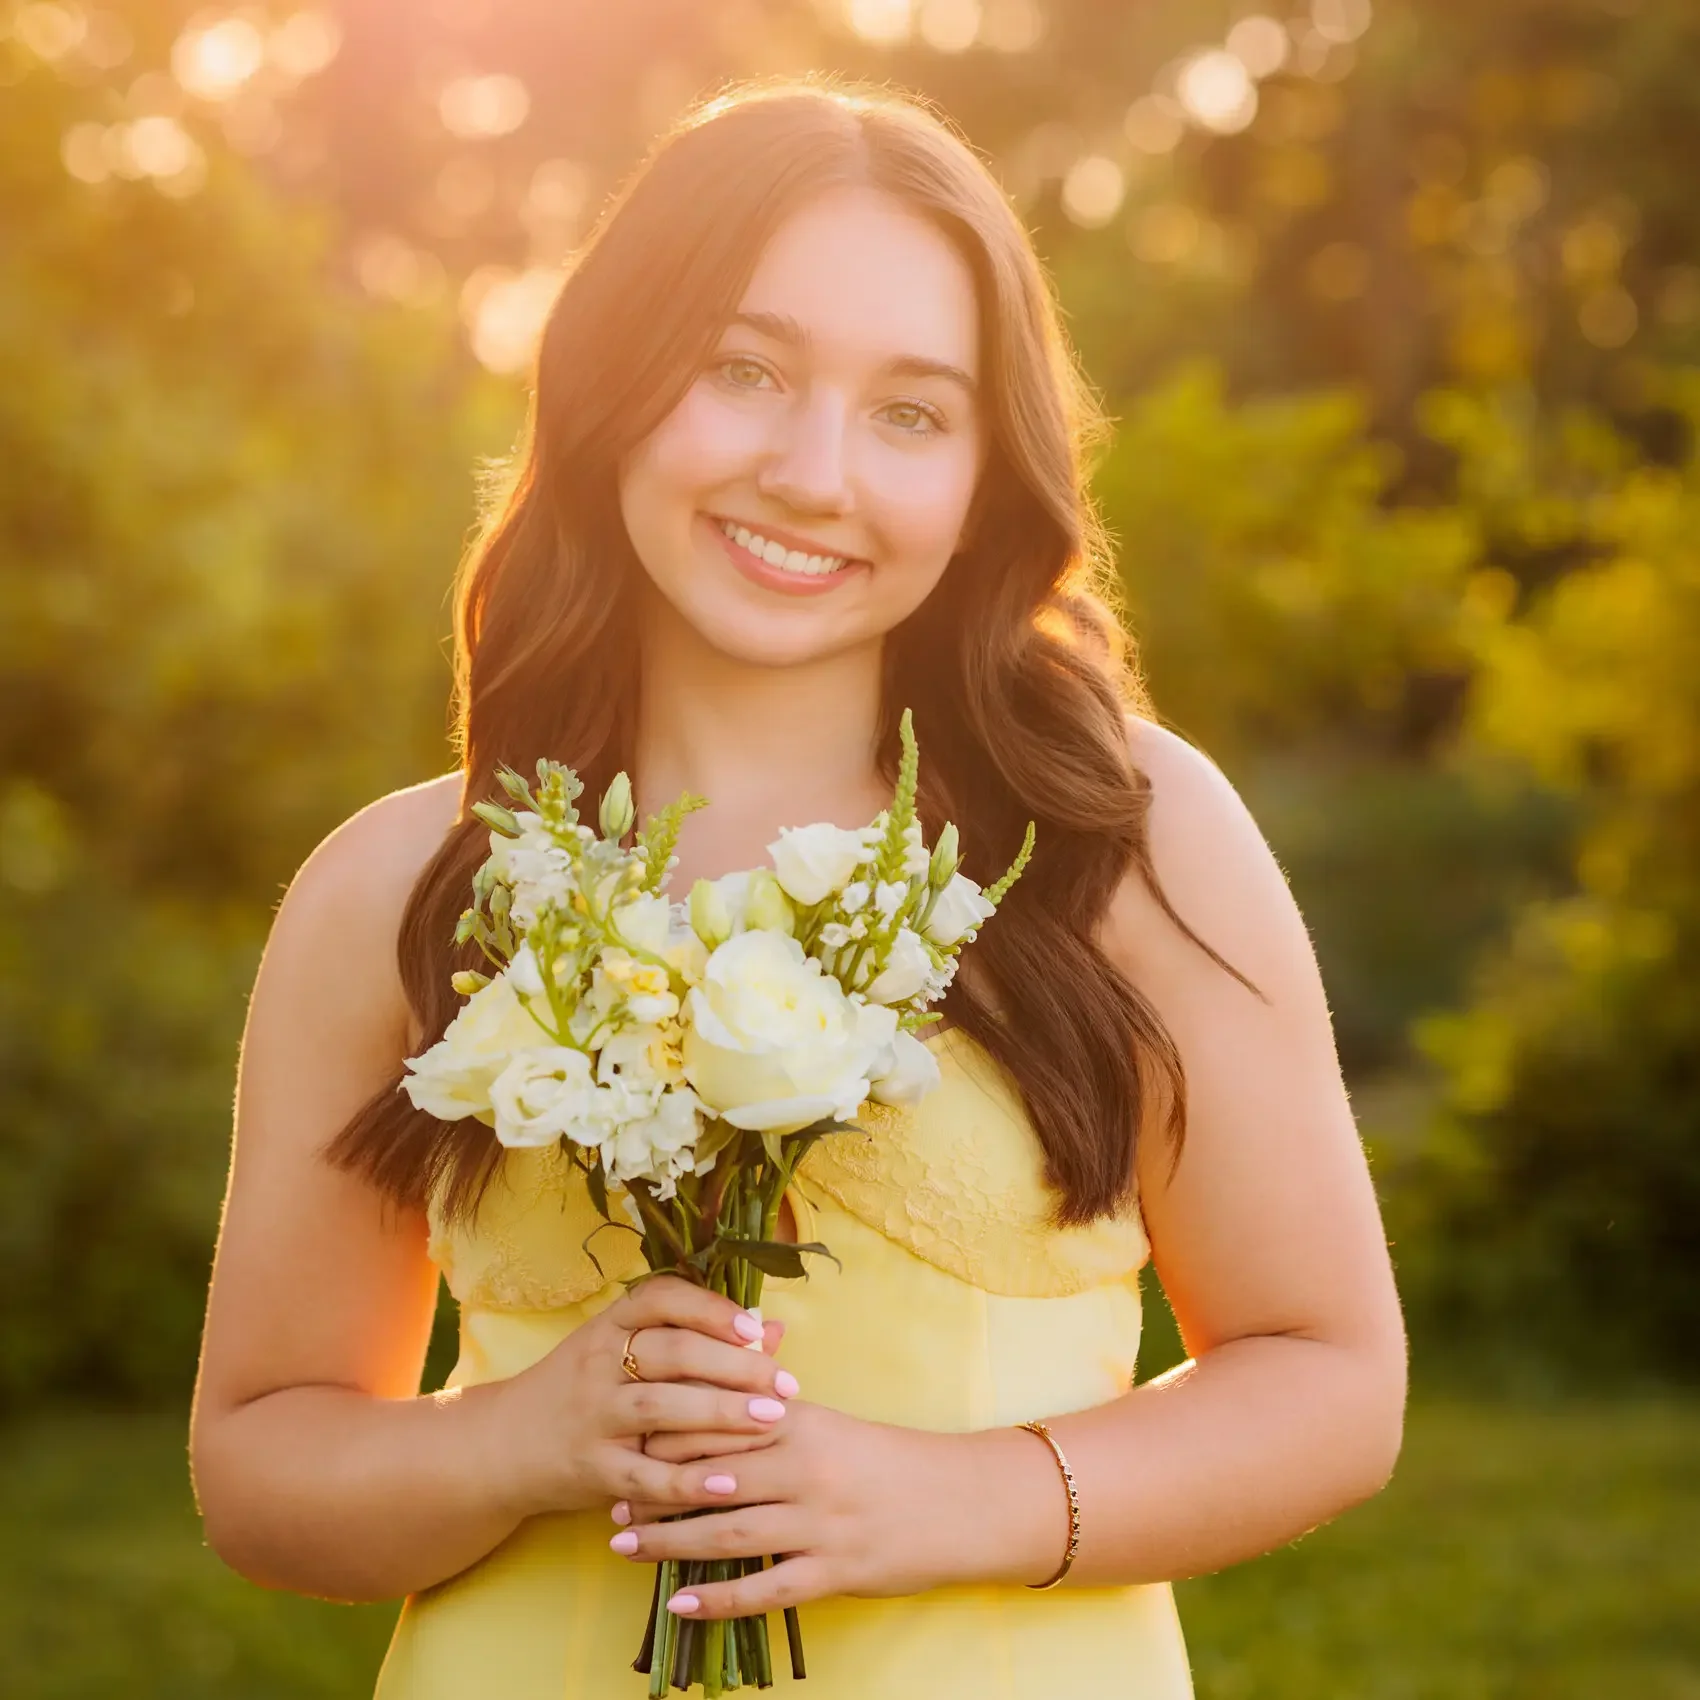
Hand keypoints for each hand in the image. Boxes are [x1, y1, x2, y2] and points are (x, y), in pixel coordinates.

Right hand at [476, 1276, 798, 1520]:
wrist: (502, 1447)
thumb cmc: (584, 1392)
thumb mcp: (627, 1355)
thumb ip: (698, 1340)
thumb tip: (774, 1330)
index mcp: (608, 1326)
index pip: (660, 1298)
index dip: (711, 1308)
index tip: (755, 1329)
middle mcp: (597, 1362)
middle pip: (671, 1351)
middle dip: (735, 1365)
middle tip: (785, 1383)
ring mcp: (592, 1415)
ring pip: (661, 1406)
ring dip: (721, 1412)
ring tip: (773, 1419)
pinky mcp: (590, 1469)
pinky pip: (645, 1476)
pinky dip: (688, 1481)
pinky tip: (729, 1482)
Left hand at [607, 1403, 1033, 1617]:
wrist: (961, 1500)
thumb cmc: (889, 1460)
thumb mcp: (832, 1424)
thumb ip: (775, 1412)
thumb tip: (717, 1397)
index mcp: (803, 1422)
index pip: (721, 1420)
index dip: (668, 1432)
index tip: (626, 1439)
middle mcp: (806, 1468)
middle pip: (713, 1477)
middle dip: (656, 1490)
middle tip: (611, 1499)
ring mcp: (820, 1522)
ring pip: (729, 1532)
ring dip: (671, 1541)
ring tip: (626, 1545)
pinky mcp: (835, 1570)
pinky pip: (766, 1588)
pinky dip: (719, 1598)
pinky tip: (681, 1603)